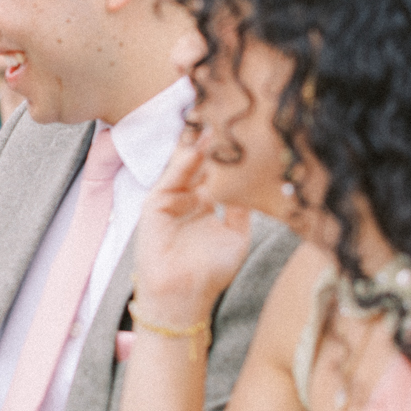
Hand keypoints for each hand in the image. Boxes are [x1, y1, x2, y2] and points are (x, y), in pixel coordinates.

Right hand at [132, 134, 252, 323]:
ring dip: (198, 144)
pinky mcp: (155, 204)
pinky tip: (196, 147)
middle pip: (200, 162)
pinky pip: (170, 178)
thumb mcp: (237, 237)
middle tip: (225, 112)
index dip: (227, 153)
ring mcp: (171, 199)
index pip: (216, 171)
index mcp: (207, 203)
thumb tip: (254, 183)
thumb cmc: (212, 273)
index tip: (242, 129)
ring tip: (214, 120)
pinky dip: (182, 163)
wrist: (185, 298)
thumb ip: (242, 209)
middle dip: (212, 140)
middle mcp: (189, 197)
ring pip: (185, 165)